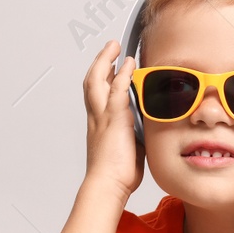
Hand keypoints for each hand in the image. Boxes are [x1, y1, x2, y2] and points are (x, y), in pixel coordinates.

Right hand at [82, 40, 143, 198]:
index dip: (101, 77)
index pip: (96, 94)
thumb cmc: (116, 174)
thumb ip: (132, 135)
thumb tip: (142, 132)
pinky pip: (117, 90)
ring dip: (106, 60)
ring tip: (114, 47)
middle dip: (100, 62)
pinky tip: (129, 64)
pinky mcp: (114, 119)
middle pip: (91, 81)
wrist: (107, 184)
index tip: (109, 66)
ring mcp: (103, 116)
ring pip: (97, 80)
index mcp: (98, 124)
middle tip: (109, 48)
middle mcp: (97, 117)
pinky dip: (122, 75)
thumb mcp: (126, 148)